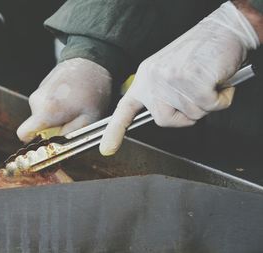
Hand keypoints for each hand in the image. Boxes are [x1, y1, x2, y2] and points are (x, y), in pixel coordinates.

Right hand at [17, 58, 111, 142]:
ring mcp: (38, 92)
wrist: (91, 61)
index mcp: (45, 111)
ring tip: (74, 107)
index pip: (23, 134)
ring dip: (55, 116)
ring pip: (41, 115)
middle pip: (36, 126)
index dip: (34, 142)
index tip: (49, 141)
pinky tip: (71, 98)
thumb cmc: (92, 91)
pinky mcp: (42, 86)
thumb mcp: (89, 120)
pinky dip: (56, 105)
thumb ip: (70, 135)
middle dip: (52, 128)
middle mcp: (37, 101)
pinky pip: (45, 104)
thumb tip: (58, 144)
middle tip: (72, 120)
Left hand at [100, 1, 259, 155]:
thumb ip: (163, 93)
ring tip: (208, 80)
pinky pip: (211, 106)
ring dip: (208, 102)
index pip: (125, 108)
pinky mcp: (193, 80)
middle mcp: (153, 79)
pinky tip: (219, 80)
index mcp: (145, 78)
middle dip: (185, 115)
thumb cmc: (200, 51)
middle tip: (196, 93)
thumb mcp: (169, 71)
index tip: (107, 149)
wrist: (223, 30)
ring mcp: (171, 80)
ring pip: (192, 114)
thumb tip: (166, 116)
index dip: (115, 131)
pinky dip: (223, 98)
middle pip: (164, 120)